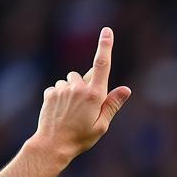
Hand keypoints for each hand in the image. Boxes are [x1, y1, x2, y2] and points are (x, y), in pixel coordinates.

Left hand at [33, 27, 130, 163]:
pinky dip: (61, 96)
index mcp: (94, 95)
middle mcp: (78, 88)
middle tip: (86, 110)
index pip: (101, 65)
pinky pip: (59, 88)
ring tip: (72, 112)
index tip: (107, 31)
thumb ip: (112, 104)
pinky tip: (61, 112)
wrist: (53, 144)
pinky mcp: (50, 92)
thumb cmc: (81, 138)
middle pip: (84, 76)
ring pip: (70, 82)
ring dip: (73, 91)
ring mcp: (62, 88)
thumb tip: (125, 89)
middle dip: (87, 86)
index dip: (105, 47)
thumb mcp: (102, 125)